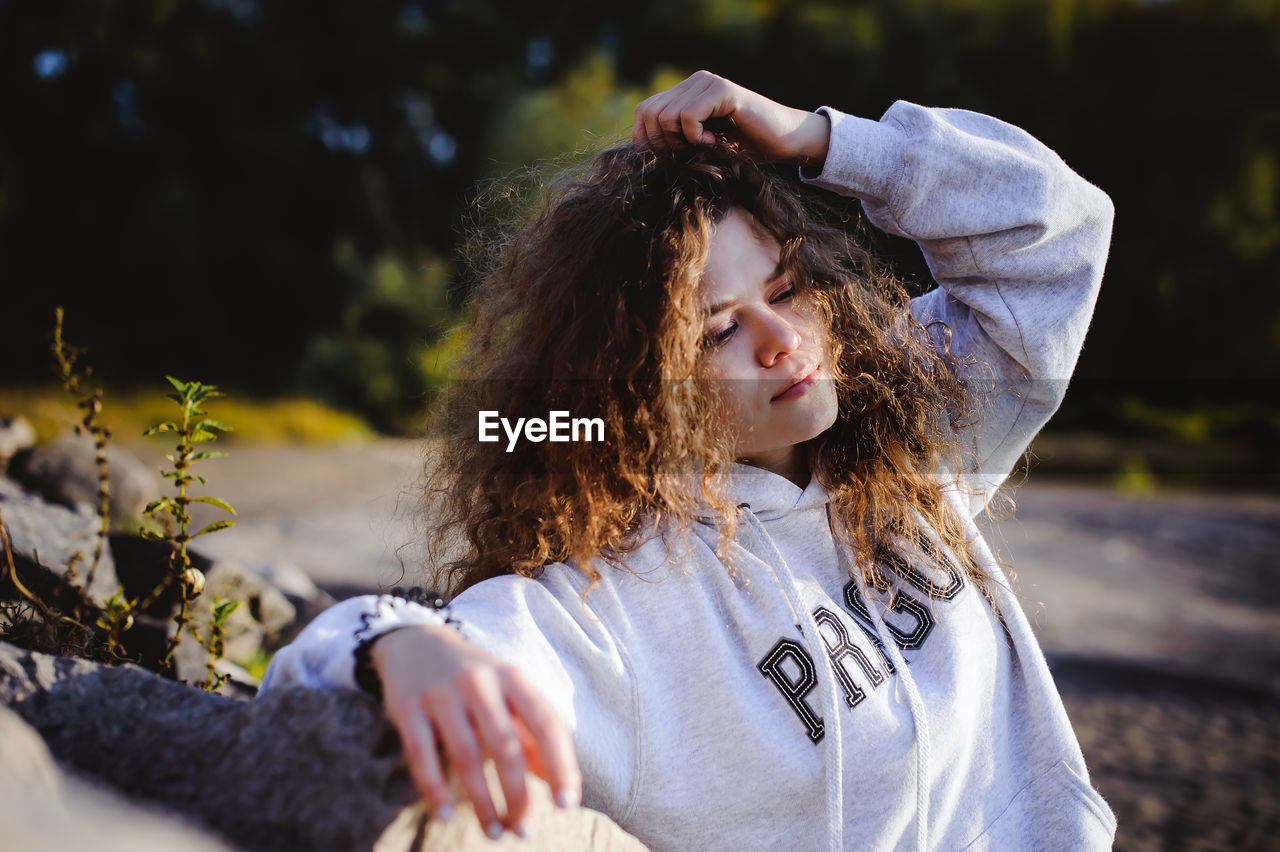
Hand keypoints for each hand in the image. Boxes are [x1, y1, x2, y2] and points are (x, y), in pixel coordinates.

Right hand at [371, 624, 581, 838]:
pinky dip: (434, 790)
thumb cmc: (475, 679)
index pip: (546, 724)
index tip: (567, 804)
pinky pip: (422, 757)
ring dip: (482, 801)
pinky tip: (445, 816)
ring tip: (494, 832)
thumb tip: (559, 784)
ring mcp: (441, 694)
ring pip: (466, 757)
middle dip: (518, 795)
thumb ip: (533, 735)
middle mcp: (479, 682)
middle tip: (525, 830)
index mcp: (513, 677)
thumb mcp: (509, 694)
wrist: (415, 640)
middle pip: (505, 747)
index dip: (561, 765)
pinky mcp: (407, 707)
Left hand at [632, 70, 829, 167]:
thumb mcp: (702, 147)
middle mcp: (695, 80)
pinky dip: (694, 136)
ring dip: (680, 141)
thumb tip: (640, 153)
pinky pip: (688, 115)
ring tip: (703, 147)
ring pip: (666, 115)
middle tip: (686, 154)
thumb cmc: (745, 149)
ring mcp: (708, 82)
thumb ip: (676, 141)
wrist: (785, 143)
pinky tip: (713, 141)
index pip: (644, 110)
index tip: (667, 159)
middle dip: (662, 143)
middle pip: (649, 113)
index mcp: (687, 91)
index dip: (645, 139)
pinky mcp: (722, 90)